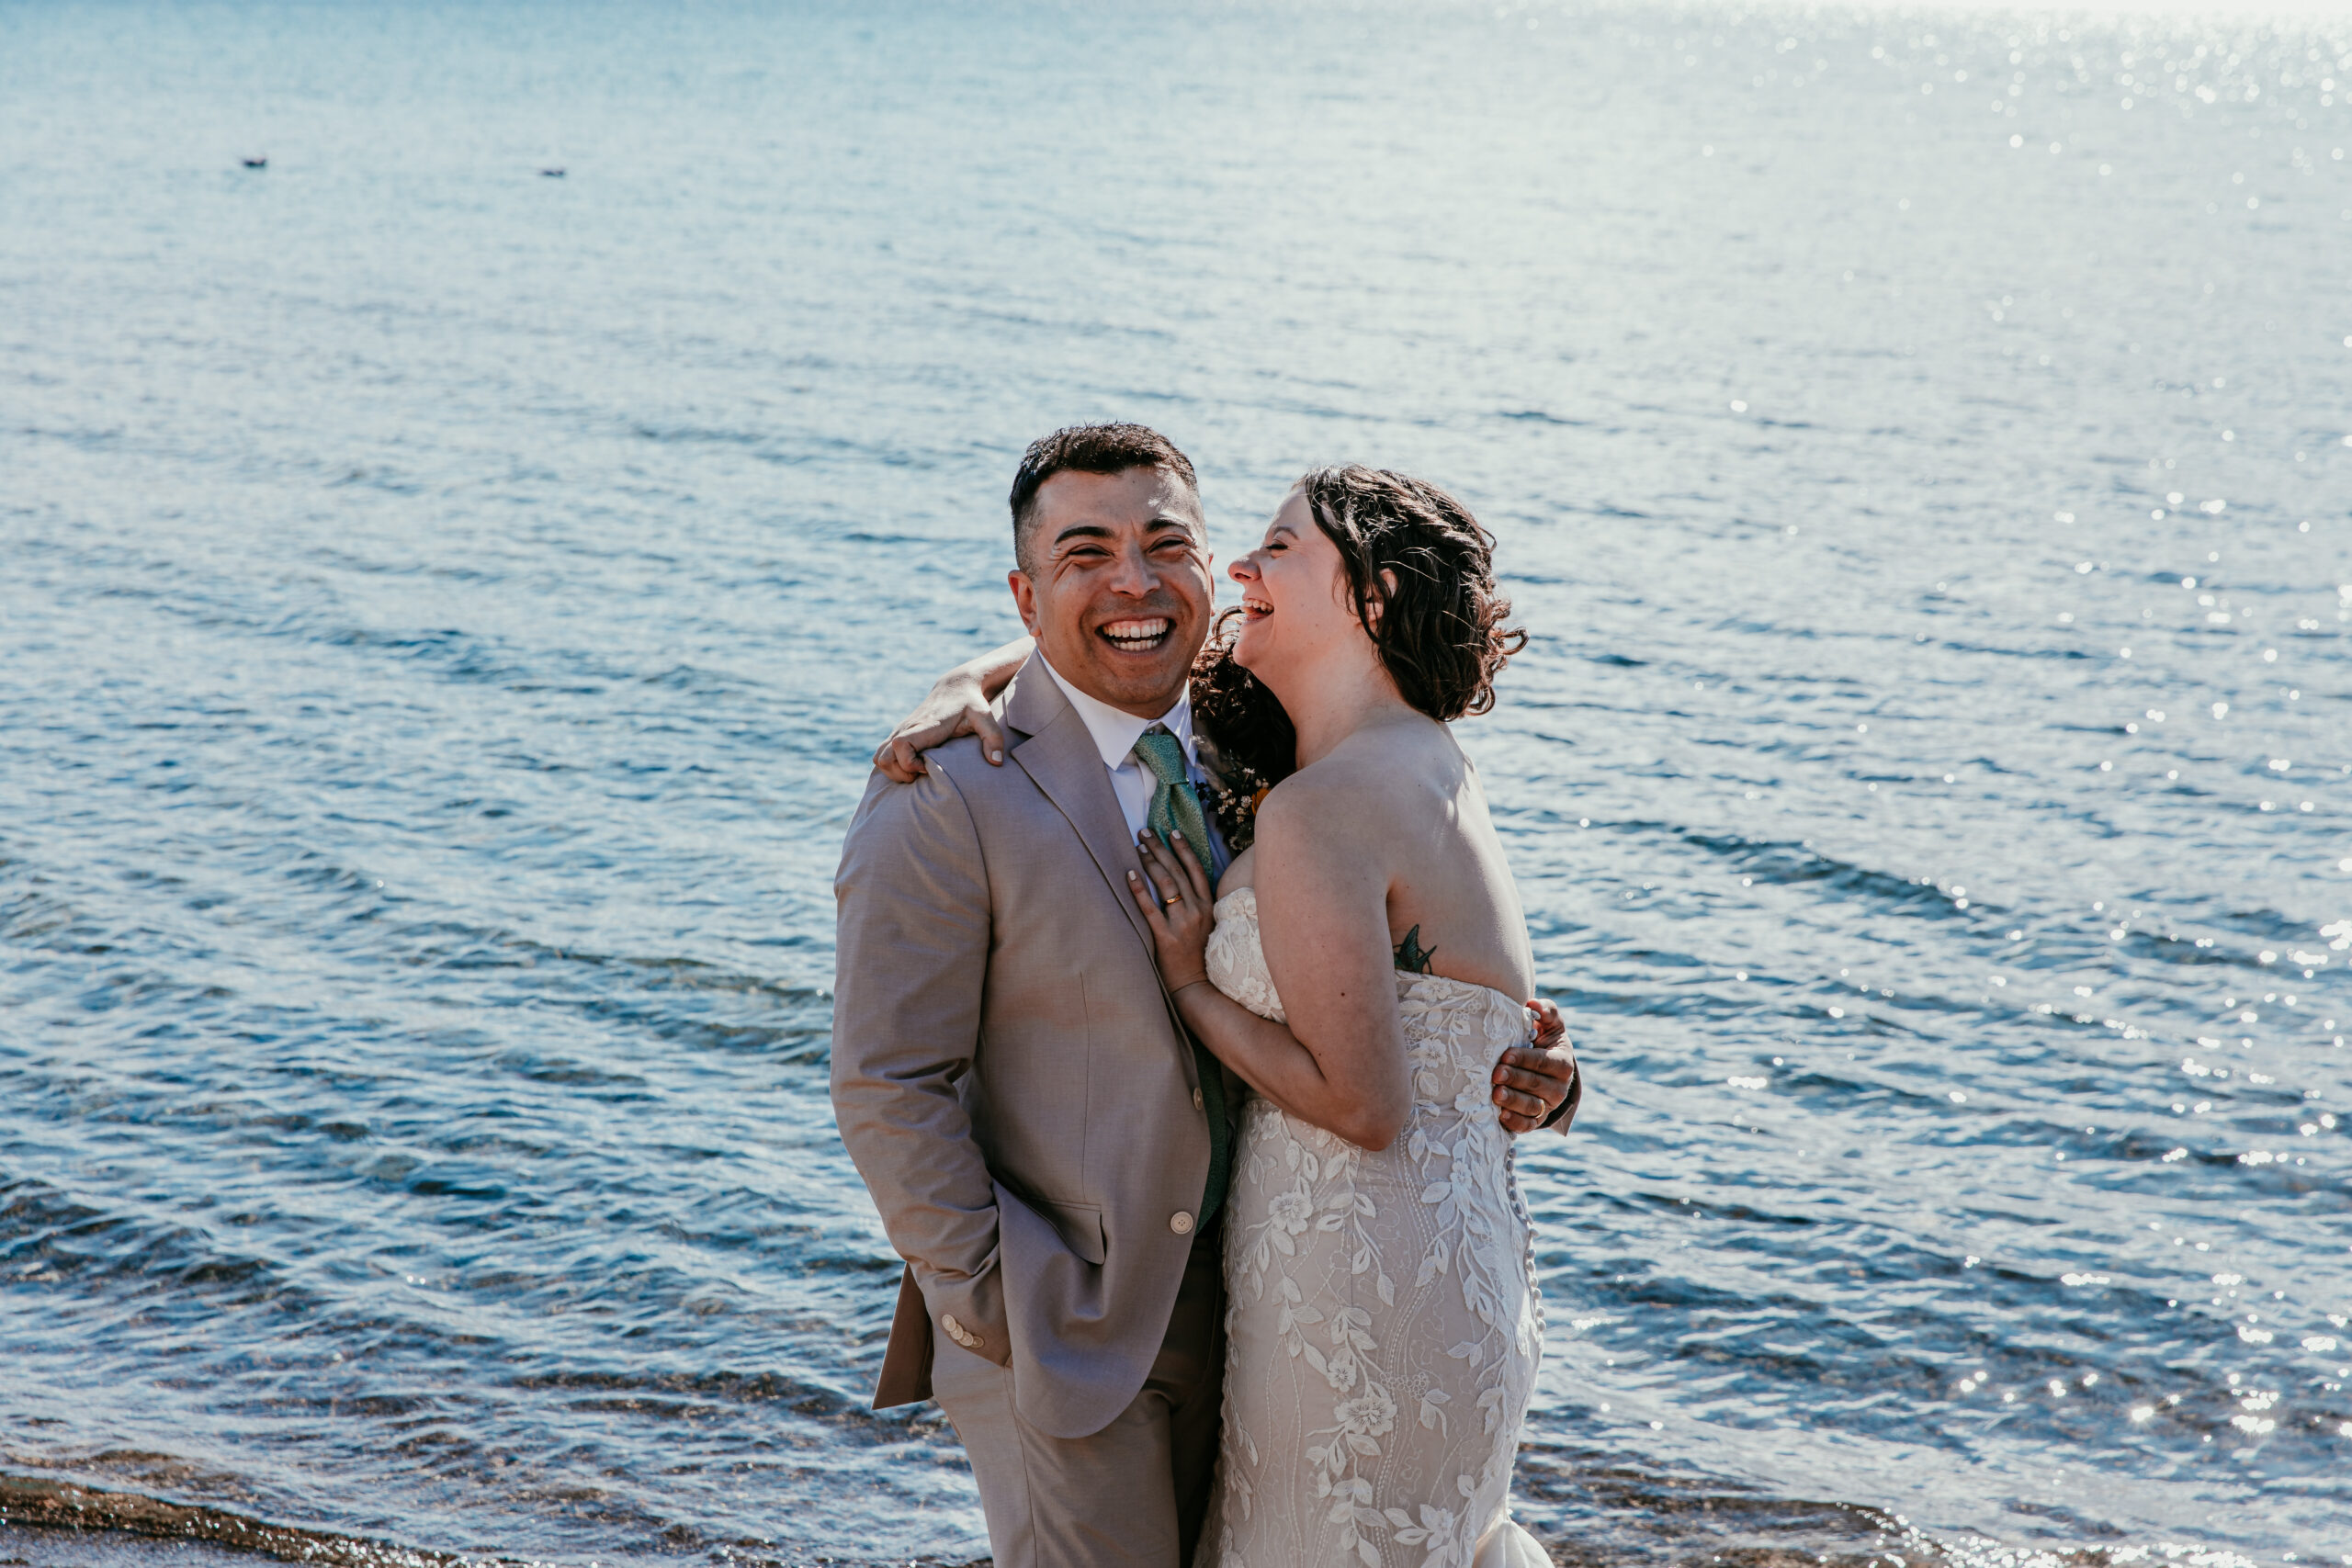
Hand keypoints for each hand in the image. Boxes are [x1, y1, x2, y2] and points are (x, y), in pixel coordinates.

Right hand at [874, 670, 1007, 781]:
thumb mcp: (987, 718)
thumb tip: (996, 762)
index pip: (901, 746)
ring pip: (879, 758)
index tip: (928, 767)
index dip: (910, 763)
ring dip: (893, 771)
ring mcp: (901, 729)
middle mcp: (908, 727)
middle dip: (900, 773)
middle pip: (883, 758)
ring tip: (917, 771)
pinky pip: (881, 754)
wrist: (957, 686)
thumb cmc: (972, 704)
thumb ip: (993, 738)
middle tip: (922, 774)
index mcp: (926, 726)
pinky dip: (891, 765)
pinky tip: (913, 766)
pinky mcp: (900, 732)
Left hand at [1125, 829, 1215, 993]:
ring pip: (1166, 884)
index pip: (1196, 869)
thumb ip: (1197, 904)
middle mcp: (1198, 911)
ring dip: (1150, 862)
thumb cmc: (1199, 955)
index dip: (1184, 848)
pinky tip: (1129, 874)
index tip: (1172, 831)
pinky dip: (1139, 889)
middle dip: (1161, 848)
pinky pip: (1150, 908)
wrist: (1196, 986)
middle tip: (1145, 832)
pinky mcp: (1167, 937)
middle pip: (1177, 871)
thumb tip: (1180, 881)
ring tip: (1137, 847)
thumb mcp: (1206, 925)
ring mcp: (1183, 924)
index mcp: (1209, 906)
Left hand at [1492, 998, 1573, 1133]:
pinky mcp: (1535, 1121)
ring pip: (1532, 1107)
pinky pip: (1527, 1125)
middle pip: (1537, 1085)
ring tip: (1495, 1094)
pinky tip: (1501, 1115)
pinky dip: (1515, 1122)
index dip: (1525, 1059)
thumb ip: (1546, 1011)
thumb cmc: (1541, 1040)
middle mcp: (1558, 1088)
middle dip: (1515, 1079)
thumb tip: (1533, 1004)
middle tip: (1495, 1074)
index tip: (1505, 1055)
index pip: (1544, 1062)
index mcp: (1562, 1063)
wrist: (1540, 1068)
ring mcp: (1547, 1106)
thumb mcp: (1548, 1025)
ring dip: (1514, 1101)